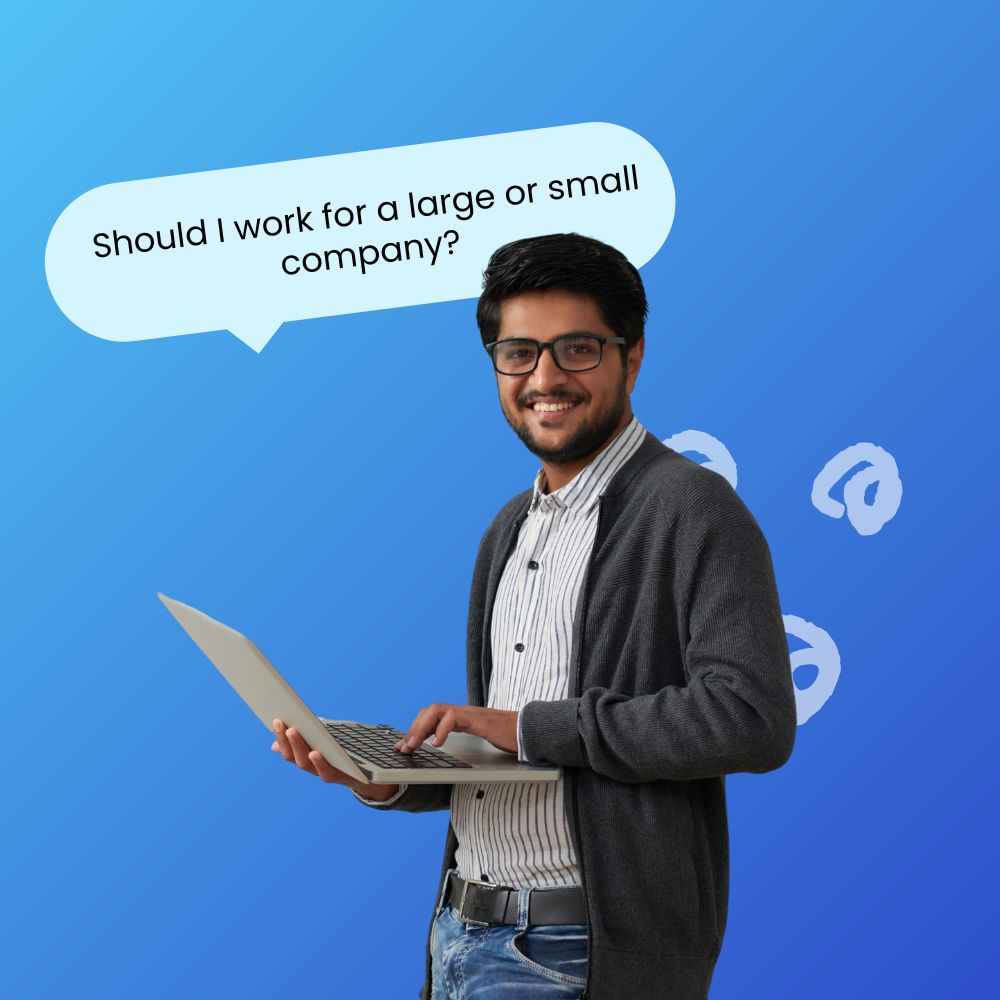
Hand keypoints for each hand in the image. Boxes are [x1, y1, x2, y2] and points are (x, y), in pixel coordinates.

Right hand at [271, 719, 399, 801]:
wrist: (369, 779)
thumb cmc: (344, 757)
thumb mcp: (325, 744)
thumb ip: (305, 741)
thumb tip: (274, 745)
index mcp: (308, 758)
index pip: (289, 749)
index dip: (280, 737)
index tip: (274, 719)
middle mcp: (313, 768)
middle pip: (294, 756)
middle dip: (285, 739)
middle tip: (280, 722)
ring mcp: (325, 773)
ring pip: (305, 764)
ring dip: (298, 747)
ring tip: (293, 731)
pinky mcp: (340, 777)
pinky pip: (326, 772)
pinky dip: (319, 763)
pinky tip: (314, 752)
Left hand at [393, 704, 517, 754]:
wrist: (532, 731)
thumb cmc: (510, 737)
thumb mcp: (482, 742)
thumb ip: (467, 742)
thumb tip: (450, 753)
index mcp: (463, 718)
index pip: (432, 717)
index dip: (415, 730)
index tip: (403, 746)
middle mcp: (464, 713)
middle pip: (430, 710)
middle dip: (413, 728)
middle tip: (403, 748)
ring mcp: (471, 714)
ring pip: (437, 710)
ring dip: (421, 728)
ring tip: (413, 745)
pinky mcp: (480, 719)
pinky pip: (454, 717)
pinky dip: (441, 729)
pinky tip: (437, 744)